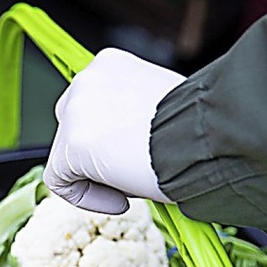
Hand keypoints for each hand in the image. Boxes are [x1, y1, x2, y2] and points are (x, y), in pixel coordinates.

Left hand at [43, 48, 184, 213]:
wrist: (207, 138)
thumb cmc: (199, 128)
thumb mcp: (164, 109)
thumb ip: (135, 117)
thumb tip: (130, 144)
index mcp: (110, 65)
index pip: (92, 106)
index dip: (109, 140)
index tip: (134, 159)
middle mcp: (87, 80)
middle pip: (71, 126)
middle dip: (96, 156)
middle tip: (130, 175)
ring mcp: (76, 110)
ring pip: (65, 154)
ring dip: (96, 177)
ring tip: (132, 187)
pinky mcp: (72, 144)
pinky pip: (60, 181)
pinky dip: (86, 198)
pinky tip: (121, 202)